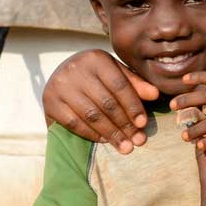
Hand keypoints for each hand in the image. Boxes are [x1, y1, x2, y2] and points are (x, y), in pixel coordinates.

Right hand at [42, 50, 159, 153]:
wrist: (62, 75)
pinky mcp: (50, 101)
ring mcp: (60, 85)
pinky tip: (105, 141)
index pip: (119, 85)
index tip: (143, 124)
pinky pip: (74, 123)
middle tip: (138, 141)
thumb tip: (155, 95)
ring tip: (126, 147)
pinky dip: (91, 134)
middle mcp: (75, 68)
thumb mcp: (116, 74)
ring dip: (111, 134)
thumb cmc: (96, 75)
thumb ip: (134, 84)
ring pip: (91, 115)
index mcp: (96, 58)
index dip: (133, 106)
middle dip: (125, 124)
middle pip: (106, 102)